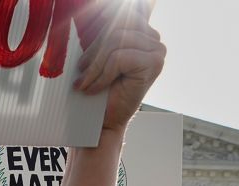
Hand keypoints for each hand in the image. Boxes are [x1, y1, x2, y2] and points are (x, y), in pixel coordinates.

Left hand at [74, 0, 164, 131]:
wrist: (100, 122)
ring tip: (86, 83)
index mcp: (141, 31)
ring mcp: (157, 50)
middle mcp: (153, 38)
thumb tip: (103, 5)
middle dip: (93, 50)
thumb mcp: (95, 54)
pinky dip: (101, 74)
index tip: (99, 14)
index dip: (107, 14)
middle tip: (81, 71)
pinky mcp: (153, 63)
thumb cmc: (96, 89)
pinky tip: (95, 88)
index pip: (125, 10)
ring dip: (95, 66)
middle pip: (116, 25)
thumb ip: (102, 30)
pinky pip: (118, 57)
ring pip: (115, 40)